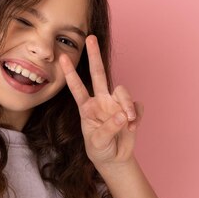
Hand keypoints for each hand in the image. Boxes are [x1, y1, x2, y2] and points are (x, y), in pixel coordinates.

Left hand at [59, 35, 142, 166]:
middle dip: (94, 56)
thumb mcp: (97, 143)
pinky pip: (137, 105)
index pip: (77, 88)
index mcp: (87, 108)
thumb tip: (122, 115)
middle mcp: (101, 101)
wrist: (115, 159)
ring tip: (129, 122)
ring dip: (127, 105)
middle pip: (98, 73)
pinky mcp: (131, 110)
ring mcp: (116, 104)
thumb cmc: (100, 150)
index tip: (62, 59)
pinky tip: (133, 128)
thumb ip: (107, 129)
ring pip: (122, 91)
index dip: (70, 74)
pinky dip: (137, 116)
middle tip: (90, 38)